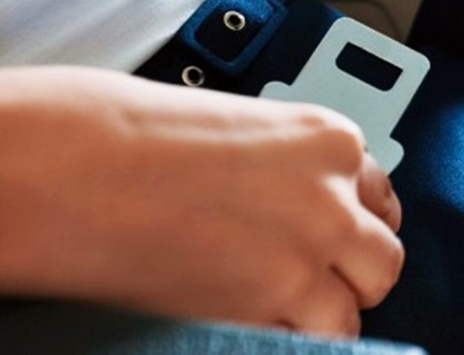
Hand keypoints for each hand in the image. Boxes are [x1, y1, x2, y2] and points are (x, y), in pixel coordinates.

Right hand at [0, 66, 401, 337]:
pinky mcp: (270, 304)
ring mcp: (306, 255)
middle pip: (383, 257)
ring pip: (356, 309)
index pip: (381, 197)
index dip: (360, 222)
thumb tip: (302, 202)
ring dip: (327, 314)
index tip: (346, 235)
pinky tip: (258, 318)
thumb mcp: (245, 130)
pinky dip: (292, 336)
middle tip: (320, 276)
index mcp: (330, 141)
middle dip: (355, 272)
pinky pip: (311, 339)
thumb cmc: (139, 135)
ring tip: (284, 306)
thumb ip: (290, 169)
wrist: (79, 167)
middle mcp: (333, 197)